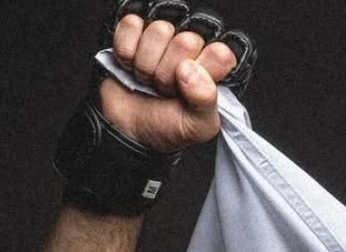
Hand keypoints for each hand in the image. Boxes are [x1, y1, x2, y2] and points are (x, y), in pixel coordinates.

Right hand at [101, 11, 240, 152]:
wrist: (126, 131)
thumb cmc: (165, 128)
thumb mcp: (197, 127)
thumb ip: (206, 101)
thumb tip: (192, 70)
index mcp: (213, 69)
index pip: (220, 52)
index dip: (201, 71)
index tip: (189, 89)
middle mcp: (190, 51)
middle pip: (187, 41)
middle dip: (169, 73)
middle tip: (165, 89)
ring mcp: (162, 40)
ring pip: (159, 31)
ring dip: (147, 64)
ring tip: (148, 81)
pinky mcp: (133, 33)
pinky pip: (131, 25)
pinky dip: (126, 50)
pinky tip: (130, 66)